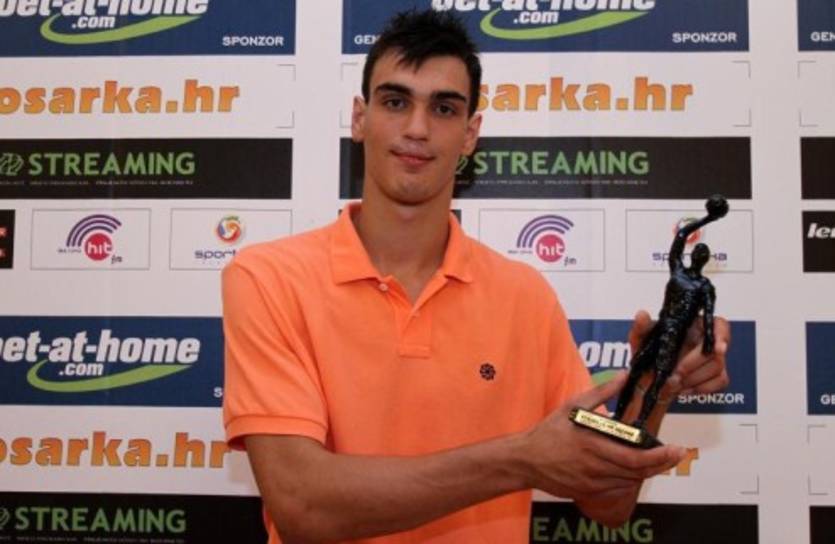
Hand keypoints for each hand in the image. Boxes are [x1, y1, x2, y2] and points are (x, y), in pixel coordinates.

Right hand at [522, 373, 686, 503]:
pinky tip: (631, 467)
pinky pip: (616, 488)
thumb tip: (624, 375)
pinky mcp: (588, 491)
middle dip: (661, 464)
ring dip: (646, 471)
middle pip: (638, 473)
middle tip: (676, 454)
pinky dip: (629, 478)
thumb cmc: (549, 431)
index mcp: (593, 445)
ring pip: (630, 482)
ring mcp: (592, 483)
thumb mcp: (572, 406)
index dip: (660, 456)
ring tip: (656, 458)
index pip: (635, 458)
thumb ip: (601, 392)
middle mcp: (595, 468)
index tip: (677, 449)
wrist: (525, 460)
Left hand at [629, 310, 730, 396]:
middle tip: (675, 373)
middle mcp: (707, 340)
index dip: (722, 335)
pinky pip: (720, 382)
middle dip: (694, 364)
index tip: (717, 347)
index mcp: (694, 325)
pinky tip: (683, 388)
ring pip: (718, 369)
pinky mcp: (716, 375)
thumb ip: (641, 327)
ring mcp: (714, 358)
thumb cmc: (649, 352)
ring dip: (695, 378)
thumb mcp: (640, 338)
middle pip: (716, 353)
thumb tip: (642, 315)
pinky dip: (701, 387)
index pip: (719, 325)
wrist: (647, 375)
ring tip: (674, 381)